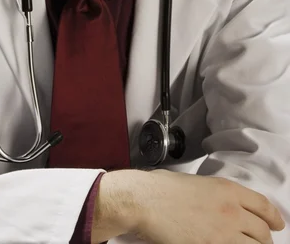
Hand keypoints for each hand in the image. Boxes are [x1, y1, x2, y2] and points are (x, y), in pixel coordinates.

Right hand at [91, 169, 285, 243]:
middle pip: (262, 231)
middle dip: (266, 239)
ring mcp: (222, 233)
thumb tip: (220, 207)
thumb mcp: (195, 183)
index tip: (278, 224)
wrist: (145, 200)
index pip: (262, 205)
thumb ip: (215, 195)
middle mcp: (230, 211)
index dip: (274, 217)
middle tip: (264, 242)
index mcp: (227, 190)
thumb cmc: (161, 188)